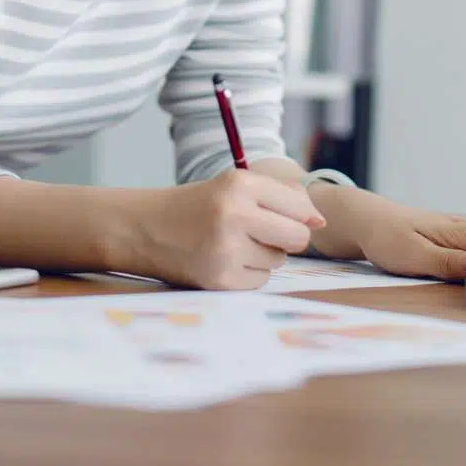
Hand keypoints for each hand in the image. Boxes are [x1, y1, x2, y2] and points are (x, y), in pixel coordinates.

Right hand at [125, 169, 325, 289]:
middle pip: (298, 237)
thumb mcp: (234, 185)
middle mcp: (233, 214)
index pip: (300, 206)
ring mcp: (226, 249)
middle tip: (264, 232)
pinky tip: (224, 259)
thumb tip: (320, 221)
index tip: (287, 216)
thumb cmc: (198, 205)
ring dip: (264, 255)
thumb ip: (280, 197)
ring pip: (279, 260)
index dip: (301, 215)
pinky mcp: (220, 279)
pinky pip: (260, 280)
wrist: (145, 228)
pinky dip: (248, 273)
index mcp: (239, 184)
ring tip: (234, 243)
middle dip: (287, 237)